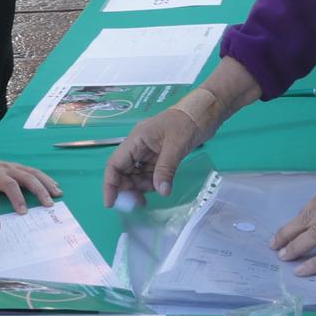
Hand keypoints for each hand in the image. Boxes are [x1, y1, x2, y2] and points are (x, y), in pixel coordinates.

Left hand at [0, 152, 61, 213]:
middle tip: (49, 204)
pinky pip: (32, 171)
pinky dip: (44, 178)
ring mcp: (11, 166)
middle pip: (26, 176)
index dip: (17, 197)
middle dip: (39, 190)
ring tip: (57, 194)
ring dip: (46, 183)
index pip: (9, 184)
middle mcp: (5, 167)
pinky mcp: (15, 167)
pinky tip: (53, 185)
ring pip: (32, 172)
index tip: (24, 212)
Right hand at [102, 93, 220, 203]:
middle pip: (123, 171)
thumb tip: (161, 192)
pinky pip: (149, 173)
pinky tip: (160, 188)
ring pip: (136, 174)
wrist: (205, 112)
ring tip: (149, 198)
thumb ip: (166, 168)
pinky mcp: (160, 155)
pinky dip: (152, 183)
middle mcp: (139, 146)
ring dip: (140, 187)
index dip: (110, 184)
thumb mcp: (176, 145)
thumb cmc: (188, 121)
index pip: (115, 164)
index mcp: (136, 139)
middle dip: (127, 188)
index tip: (111, 203)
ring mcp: (149, 151)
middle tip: (137, 204)